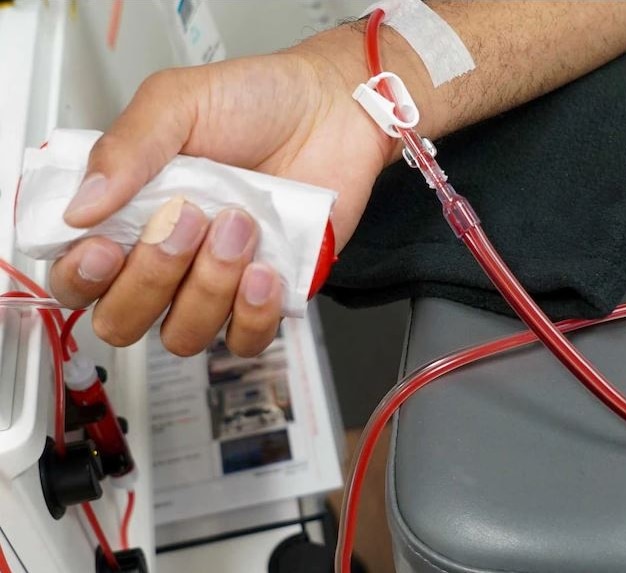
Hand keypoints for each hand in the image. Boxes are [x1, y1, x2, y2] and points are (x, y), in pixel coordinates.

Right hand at [50, 37, 395, 356]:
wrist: (333, 111)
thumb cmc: (257, 102)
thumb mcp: (178, 102)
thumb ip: (125, 149)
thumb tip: (79, 208)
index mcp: (130, 215)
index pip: (78, 279)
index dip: (81, 278)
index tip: (104, 247)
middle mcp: (168, 258)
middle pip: (122, 320)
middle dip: (151, 277)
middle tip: (188, 218)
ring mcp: (216, 282)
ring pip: (183, 335)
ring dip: (208, 287)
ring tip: (240, 226)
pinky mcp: (266, 297)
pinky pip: (245, 341)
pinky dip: (252, 315)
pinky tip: (265, 269)